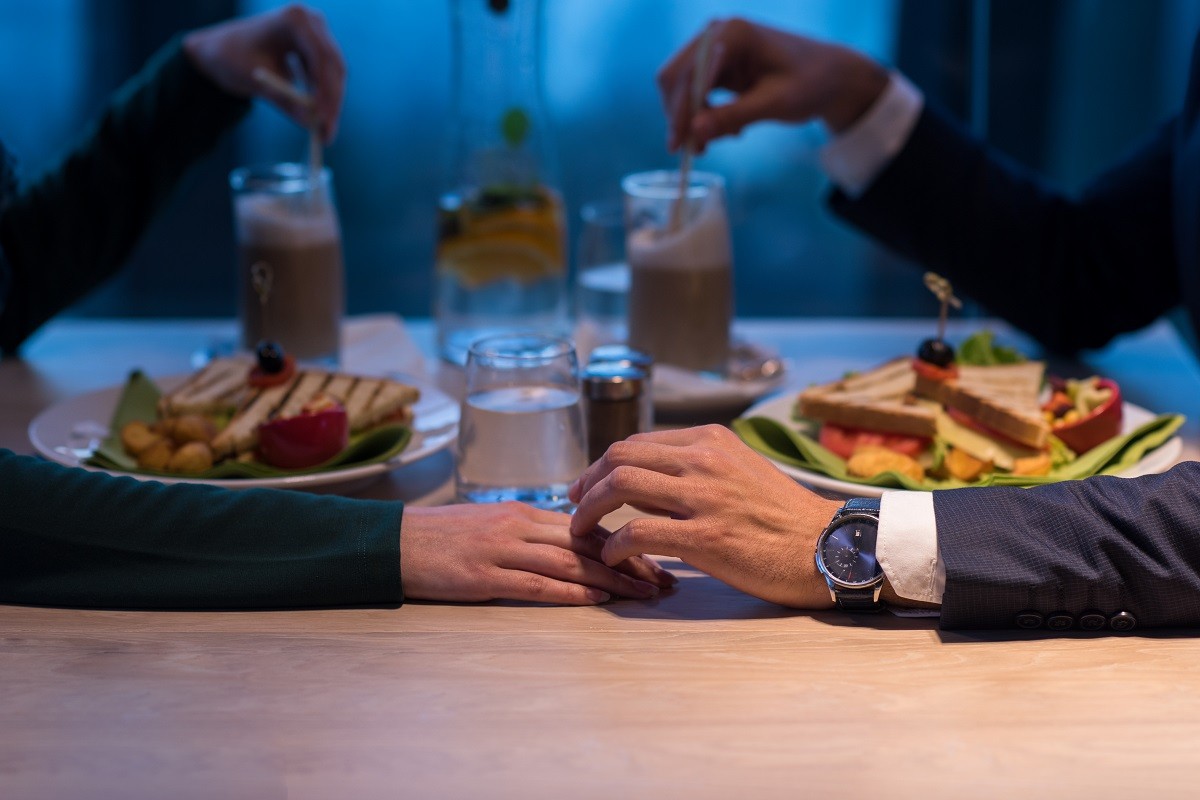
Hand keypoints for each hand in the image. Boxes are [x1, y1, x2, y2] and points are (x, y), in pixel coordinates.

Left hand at [183, 4, 345, 141]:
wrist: (223, 49)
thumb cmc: (233, 58)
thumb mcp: (257, 81)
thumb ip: (284, 100)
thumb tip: (309, 123)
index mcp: (293, 19)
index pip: (321, 56)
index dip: (325, 89)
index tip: (322, 118)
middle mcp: (311, 22)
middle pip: (334, 66)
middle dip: (332, 102)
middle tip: (327, 133)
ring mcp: (317, 34)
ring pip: (334, 75)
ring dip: (330, 104)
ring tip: (324, 134)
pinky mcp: (317, 49)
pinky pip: (327, 77)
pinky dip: (323, 98)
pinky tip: (318, 119)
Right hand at [399, 502, 676, 604]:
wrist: (393, 541)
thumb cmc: (442, 538)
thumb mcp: (492, 526)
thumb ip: (531, 535)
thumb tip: (570, 546)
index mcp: (525, 513)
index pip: (587, 528)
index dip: (627, 544)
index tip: (658, 559)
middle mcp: (520, 526)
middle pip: (588, 543)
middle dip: (633, 561)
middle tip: (667, 580)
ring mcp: (502, 549)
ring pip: (570, 562)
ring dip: (613, 579)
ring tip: (645, 593)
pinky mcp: (483, 575)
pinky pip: (535, 583)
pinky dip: (570, 591)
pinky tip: (597, 598)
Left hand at [568, 425, 842, 607]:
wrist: (830, 547)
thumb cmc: (783, 517)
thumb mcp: (738, 472)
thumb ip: (693, 471)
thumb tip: (642, 485)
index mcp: (710, 441)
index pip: (637, 442)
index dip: (601, 464)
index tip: (586, 485)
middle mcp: (704, 460)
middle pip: (619, 457)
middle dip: (585, 482)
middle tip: (574, 507)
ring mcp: (705, 497)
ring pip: (620, 486)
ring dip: (588, 509)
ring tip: (581, 531)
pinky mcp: (707, 537)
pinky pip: (638, 532)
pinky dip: (613, 543)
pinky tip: (612, 555)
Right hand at [658, 17, 888, 152]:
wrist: (830, 76)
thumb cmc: (811, 83)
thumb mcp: (775, 103)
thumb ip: (733, 116)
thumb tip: (694, 131)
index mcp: (733, 34)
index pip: (691, 73)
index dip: (681, 110)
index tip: (678, 145)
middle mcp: (718, 34)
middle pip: (676, 77)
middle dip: (681, 116)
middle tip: (694, 151)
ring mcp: (715, 48)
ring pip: (681, 87)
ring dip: (691, 119)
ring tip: (718, 142)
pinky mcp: (717, 65)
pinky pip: (695, 92)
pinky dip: (704, 115)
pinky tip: (731, 130)